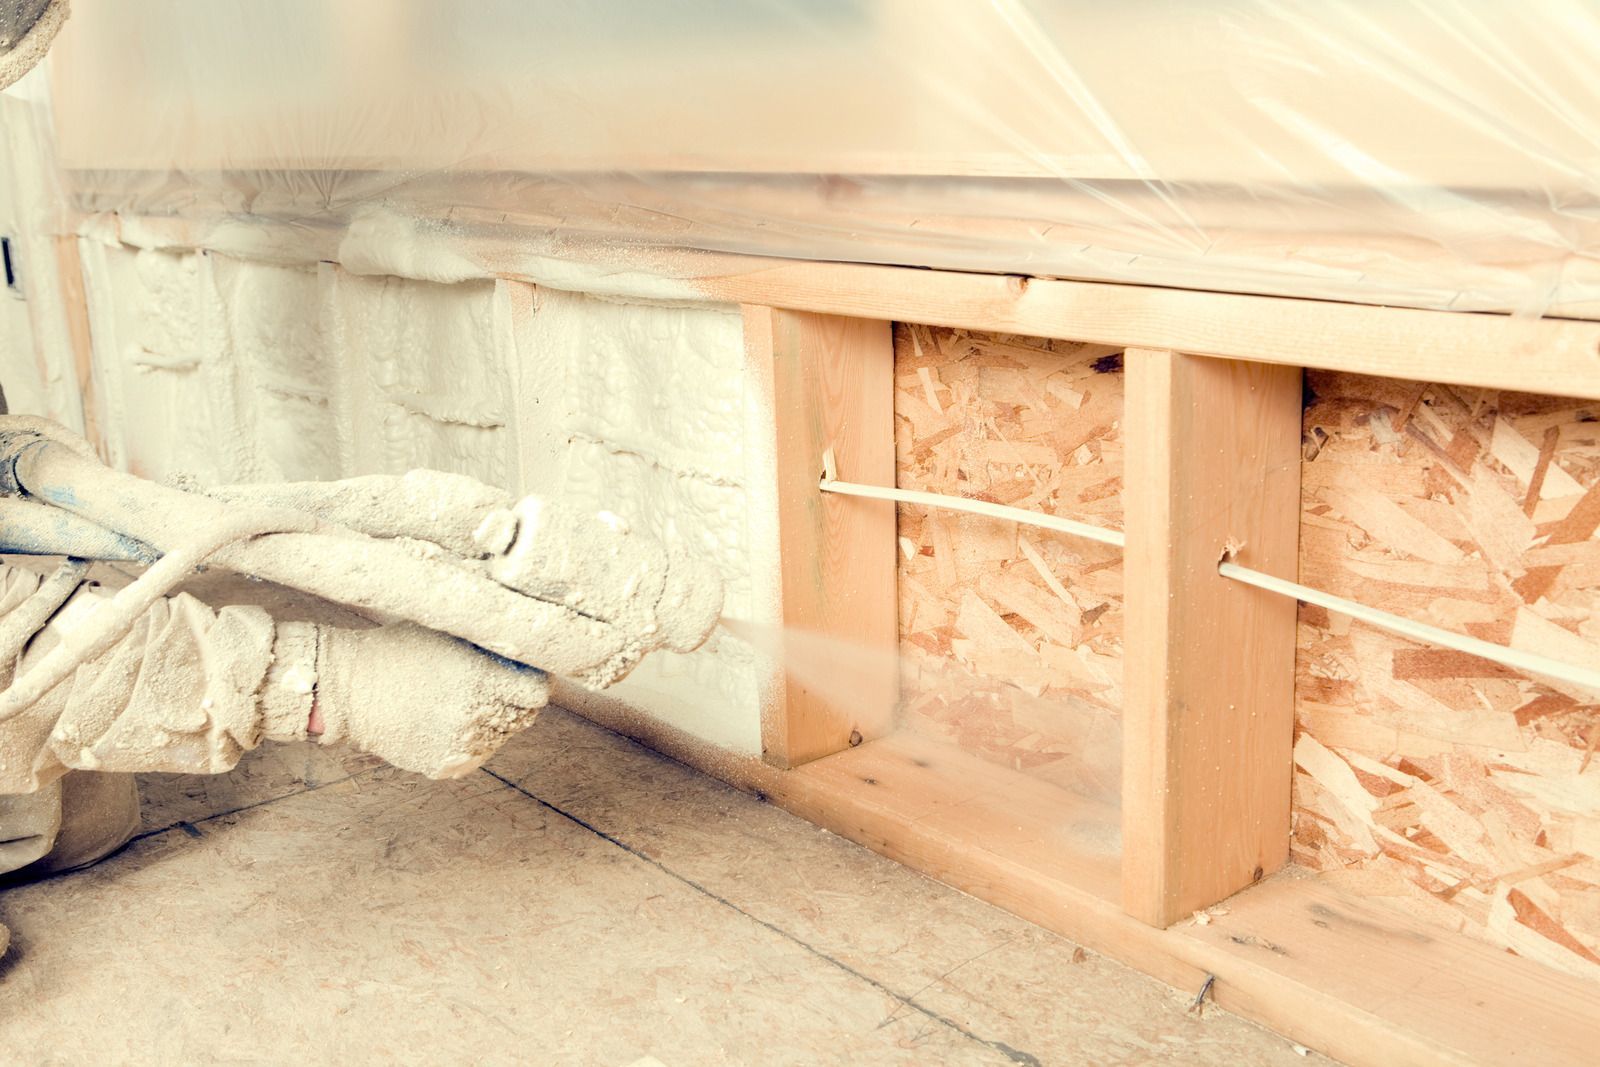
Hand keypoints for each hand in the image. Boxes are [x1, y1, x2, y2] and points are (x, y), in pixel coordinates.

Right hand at [311, 622, 548, 777]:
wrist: (347, 689)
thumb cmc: (396, 650)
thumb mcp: (446, 633)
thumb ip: (486, 644)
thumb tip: (521, 642)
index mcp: (481, 680)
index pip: (537, 693)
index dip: (533, 682)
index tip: (524, 675)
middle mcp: (476, 717)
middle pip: (522, 716)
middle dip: (513, 701)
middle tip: (489, 686)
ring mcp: (460, 746)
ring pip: (499, 737)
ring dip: (492, 722)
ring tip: (460, 702)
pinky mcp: (443, 766)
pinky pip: (475, 755)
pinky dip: (469, 741)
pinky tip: (447, 722)